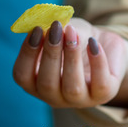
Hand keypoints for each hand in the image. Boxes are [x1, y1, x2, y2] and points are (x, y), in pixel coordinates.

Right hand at [13, 17, 127, 108]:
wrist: (105, 44)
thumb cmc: (76, 38)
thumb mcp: (61, 30)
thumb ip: (53, 30)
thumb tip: (48, 26)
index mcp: (36, 83)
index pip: (22, 75)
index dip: (27, 53)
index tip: (37, 29)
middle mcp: (55, 97)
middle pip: (47, 84)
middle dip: (50, 54)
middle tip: (56, 29)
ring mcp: (79, 100)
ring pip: (72, 87)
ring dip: (71, 58)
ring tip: (73, 33)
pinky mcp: (103, 95)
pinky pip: (100, 84)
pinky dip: (97, 62)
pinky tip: (93, 43)